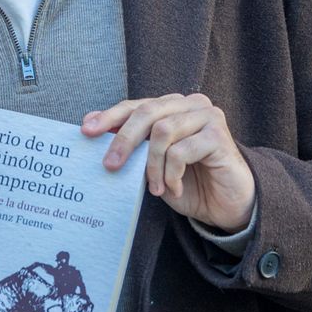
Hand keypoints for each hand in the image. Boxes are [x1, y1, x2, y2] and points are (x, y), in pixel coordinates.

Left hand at [83, 94, 255, 232]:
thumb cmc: (189, 183)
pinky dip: (171, 174)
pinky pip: (182, 151)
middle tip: (109, 165)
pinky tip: (175, 188)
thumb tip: (92, 130)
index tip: (85, 130)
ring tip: (154, 187)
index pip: (135, 106)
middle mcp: (190, 105)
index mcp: (173, 107)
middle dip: (123, 139)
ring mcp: (207, 117)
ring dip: (153, 165)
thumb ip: (134, 147)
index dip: (109, 116)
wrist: (226, 206)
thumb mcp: (153, 165)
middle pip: (146, 112)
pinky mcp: (219, 136)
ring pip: (163, 131)